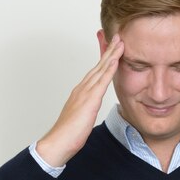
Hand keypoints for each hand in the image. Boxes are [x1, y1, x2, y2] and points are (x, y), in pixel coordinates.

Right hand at [36, 35, 123, 166]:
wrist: (59, 142)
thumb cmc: (69, 134)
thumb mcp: (82, 117)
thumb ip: (87, 109)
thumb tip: (91, 109)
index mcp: (81, 92)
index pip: (96, 72)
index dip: (104, 59)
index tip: (112, 48)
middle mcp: (82, 88)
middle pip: (98, 65)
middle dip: (109, 50)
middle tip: (118, 37)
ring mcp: (85, 92)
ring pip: (100, 69)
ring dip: (111, 54)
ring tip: (120, 42)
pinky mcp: (89, 99)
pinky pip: (102, 81)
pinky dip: (109, 68)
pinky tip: (115, 59)